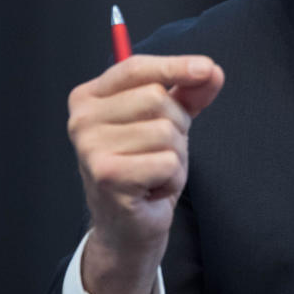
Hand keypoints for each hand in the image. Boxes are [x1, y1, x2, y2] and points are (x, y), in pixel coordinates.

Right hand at [67, 54, 223, 293]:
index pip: (135, 68)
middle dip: (176, 125)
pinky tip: (152, 189)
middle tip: (160, 151)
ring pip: (165, 131)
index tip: (208, 68)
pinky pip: (167, 161)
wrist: (127, 228)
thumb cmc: (144, 167)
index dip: (175, 66)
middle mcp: (81, 119)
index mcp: (89, 97)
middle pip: (157, 98)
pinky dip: (172, 178)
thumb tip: (212, 71)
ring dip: (176, 156)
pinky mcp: (107, 176)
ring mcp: (90, 148)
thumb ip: (188, 92)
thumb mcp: (167, 121)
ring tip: (155, 171)